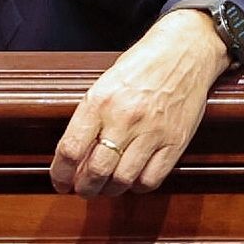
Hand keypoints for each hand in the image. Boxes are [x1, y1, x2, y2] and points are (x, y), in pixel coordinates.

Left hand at [50, 8, 230, 196]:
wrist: (184, 52)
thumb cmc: (139, 67)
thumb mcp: (103, 85)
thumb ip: (88, 119)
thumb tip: (73, 156)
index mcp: (99, 102)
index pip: (70, 149)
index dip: (60, 174)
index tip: (59, 182)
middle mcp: (124, 119)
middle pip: (95, 171)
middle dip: (83, 188)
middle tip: (81, 189)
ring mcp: (152, 132)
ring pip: (123, 180)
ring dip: (109, 191)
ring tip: (104, 187)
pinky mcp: (176, 141)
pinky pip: (152, 179)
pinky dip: (137, 187)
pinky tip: (132, 180)